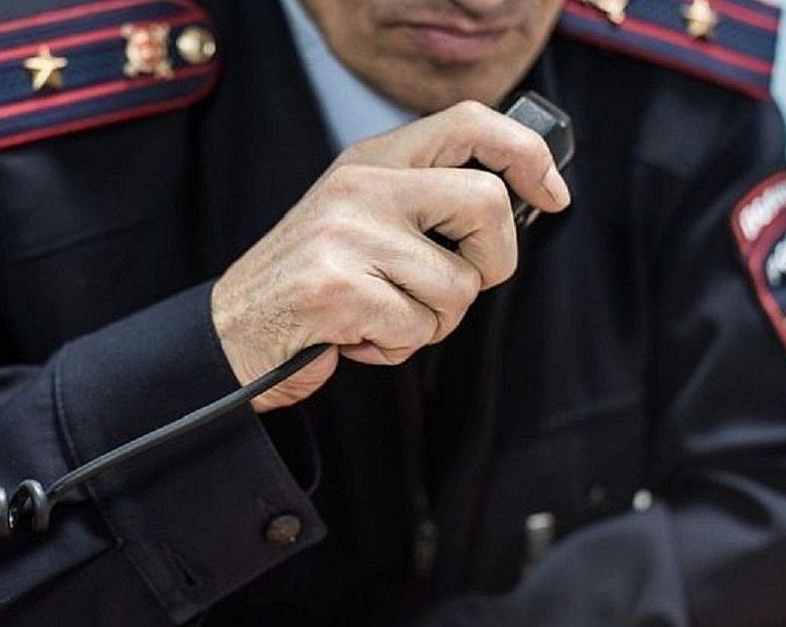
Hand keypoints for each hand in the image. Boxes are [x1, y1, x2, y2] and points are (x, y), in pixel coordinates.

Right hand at [211, 101, 570, 411]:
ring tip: (382, 315)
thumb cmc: (311, 282)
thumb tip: (519, 204)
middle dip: (492, 262)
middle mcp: (361, 186)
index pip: (468, 121)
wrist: (232, 332)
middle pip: (487, 202)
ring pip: (458, 285)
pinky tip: (357, 337)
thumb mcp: (362, 219)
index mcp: (371, 161)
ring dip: (433, 322)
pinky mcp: (338, 287)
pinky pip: (418, 327)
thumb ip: (424, 203)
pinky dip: (398, 347)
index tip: (553, 193)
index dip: (526, 154)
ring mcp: (347, 234)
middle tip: (457, 285)